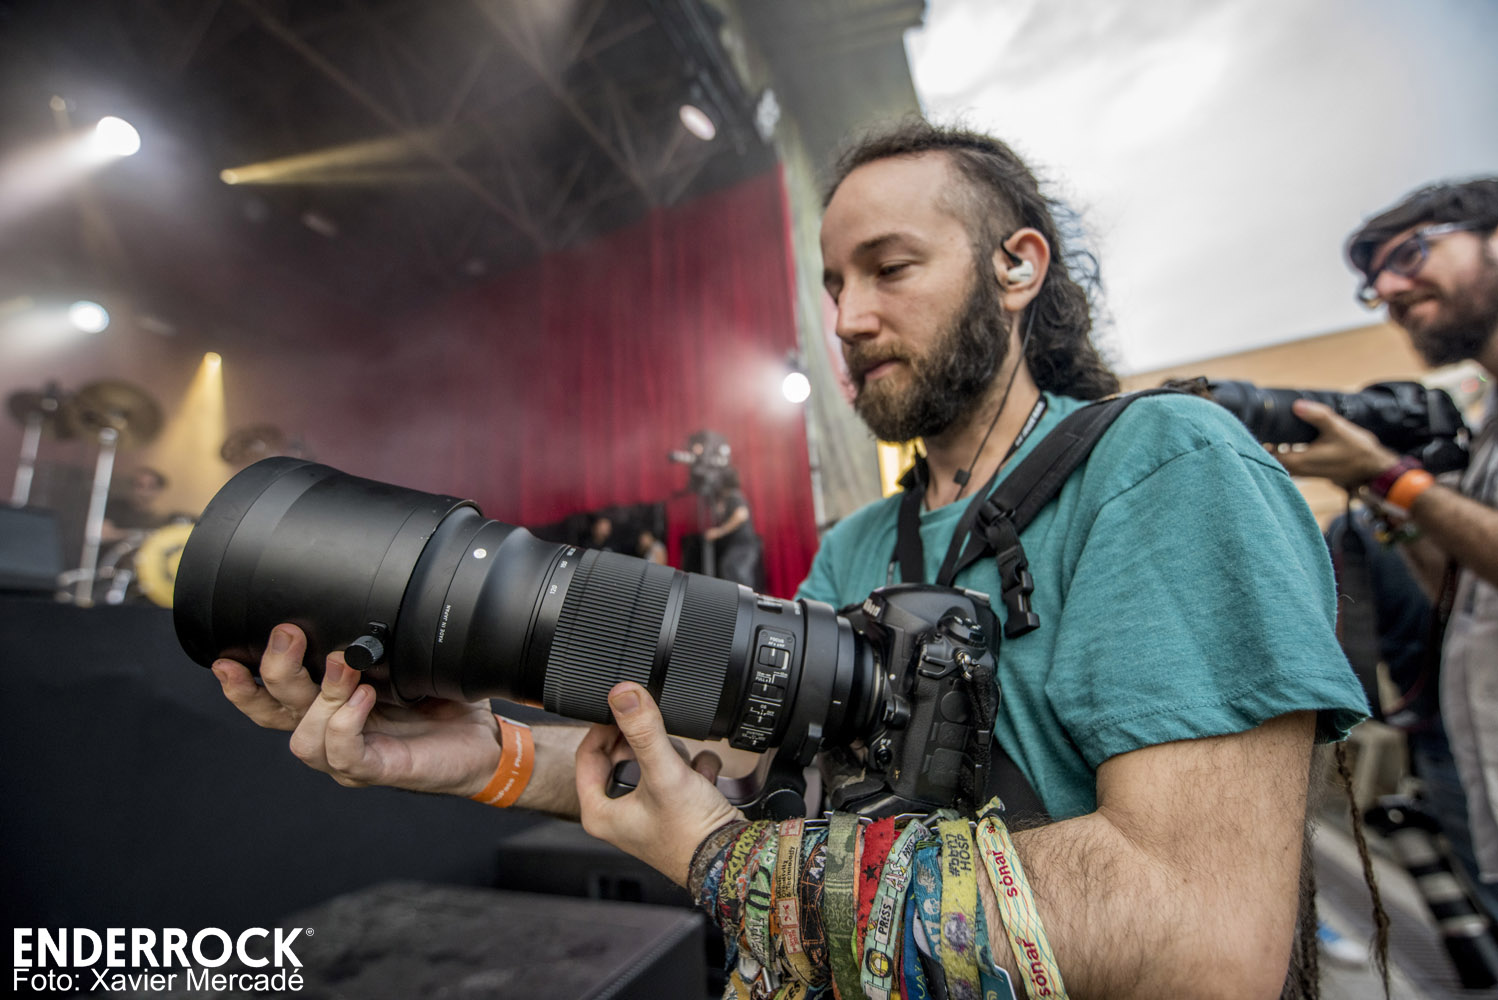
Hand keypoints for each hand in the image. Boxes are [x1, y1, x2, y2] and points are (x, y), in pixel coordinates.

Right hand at [212, 624, 499, 795]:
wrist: (486, 742)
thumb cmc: (442, 701)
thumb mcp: (404, 663)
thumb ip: (375, 641)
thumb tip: (361, 593)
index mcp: (327, 709)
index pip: (270, 703)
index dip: (241, 686)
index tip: (223, 657)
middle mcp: (330, 734)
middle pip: (277, 713)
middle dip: (274, 672)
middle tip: (288, 633)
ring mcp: (351, 758)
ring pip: (304, 737)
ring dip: (319, 695)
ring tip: (345, 666)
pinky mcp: (379, 771)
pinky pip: (344, 755)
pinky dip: (345, 724)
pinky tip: (362, 699)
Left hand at [575, 682, 743, 885]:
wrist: (731, 859)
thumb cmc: (690, 834)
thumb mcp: (664, 773)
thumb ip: (644, 731)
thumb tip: (624, 694)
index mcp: (600, 813)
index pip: (587, 754)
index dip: (604, 727)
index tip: (623, 710)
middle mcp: (619, 816)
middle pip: (622, 756)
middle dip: (647, 743)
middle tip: (659, 735)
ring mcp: (647, 814)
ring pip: (652, 762)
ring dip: (674, 756)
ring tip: (686, 764)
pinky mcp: (672, 812)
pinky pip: (676, 776)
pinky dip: (693, 771)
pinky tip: (704, 777)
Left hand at [1267, 400, 1398, 491]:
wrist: (1372, 467)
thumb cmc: (1356, 451)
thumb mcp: (1337, 428)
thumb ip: (1317, 416)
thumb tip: (1297, 405)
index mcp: (1297, 462)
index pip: (1264, 453)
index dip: (1256, 438)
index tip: (1253, 423)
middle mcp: (1295, 469)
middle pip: (1268, 455)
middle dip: (1264, 439)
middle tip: (1261, 420)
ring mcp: (1301, 470)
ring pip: (1278, 456)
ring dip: (1274, 443)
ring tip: (1273, 425)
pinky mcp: (1307, 468)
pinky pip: (1288, 457)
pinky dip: (1284, 446)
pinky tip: (1288, 435)